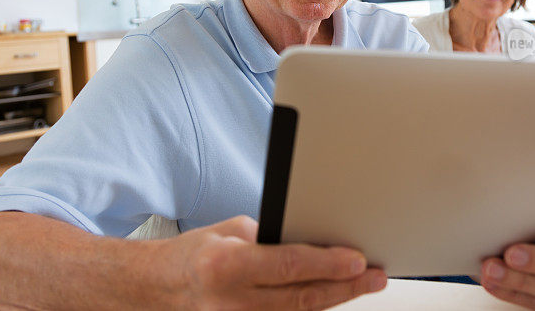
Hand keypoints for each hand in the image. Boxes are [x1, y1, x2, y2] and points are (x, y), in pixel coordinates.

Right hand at [159, 215, 386, 309]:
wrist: (159, 289)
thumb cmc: (194, 255)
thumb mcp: (230, 232)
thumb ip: (271, 239)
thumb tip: (314, 243)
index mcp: (227, 266)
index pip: (288, 266)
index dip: (327, 264)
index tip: (357, 260)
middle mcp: (232, 302)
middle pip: (301, 298)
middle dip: (345, 287)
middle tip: (375, 275)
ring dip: (334, 299)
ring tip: (362, 284)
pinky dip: (310, 310)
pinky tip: (331, 298)